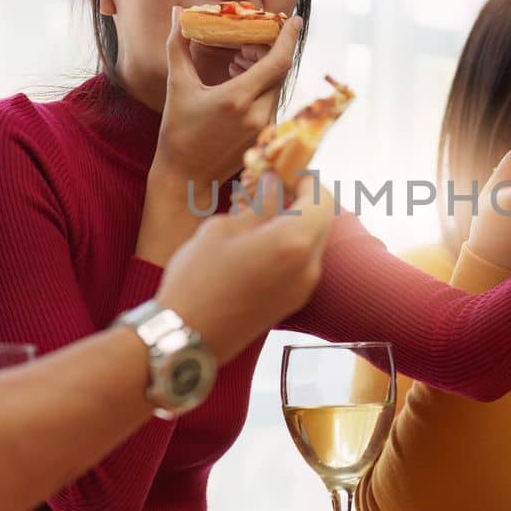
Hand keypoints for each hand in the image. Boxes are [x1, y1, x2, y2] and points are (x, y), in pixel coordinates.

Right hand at [152, 9, 301, 185]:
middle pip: (279, 71)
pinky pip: (272, 102)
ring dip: (265, 69)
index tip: (295, 19)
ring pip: (276, 87)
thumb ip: (178, 45)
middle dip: (270, 50)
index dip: (289, 38)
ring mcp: (264, 127)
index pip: (278, 62)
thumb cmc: (177, 131)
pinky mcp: (265, 136)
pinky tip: (240, 80)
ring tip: (240, 58)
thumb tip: (177, 13)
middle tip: (252, 38)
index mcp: (238, 99)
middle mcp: (257, 113)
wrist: (185, 175)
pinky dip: (262, 87)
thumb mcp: (177, 86)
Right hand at [155, 174, 335, 362]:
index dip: (307, 181)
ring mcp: (303, 289)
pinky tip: (259, 243)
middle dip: (303, 202)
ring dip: (296, 224)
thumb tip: (275, 184)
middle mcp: (308, 267)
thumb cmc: (198, 278)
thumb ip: (258, 204)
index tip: (286, 172)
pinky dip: (290, 247)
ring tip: (261, 216)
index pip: (322, 198)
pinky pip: (302, 264)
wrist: (188, 337)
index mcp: (293, 242)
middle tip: (273, 190)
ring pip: (313, 243)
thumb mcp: (223, 229)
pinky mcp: (292, 303)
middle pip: (322, 221)